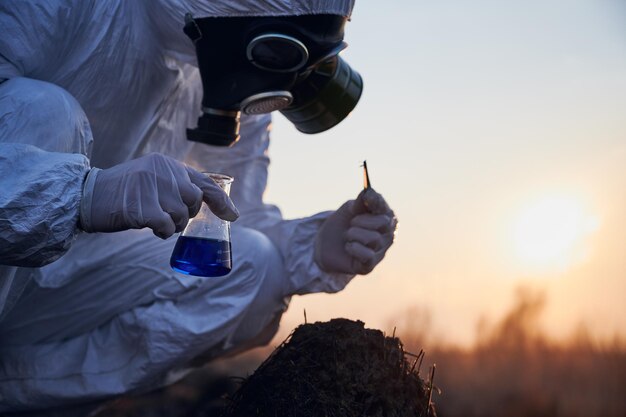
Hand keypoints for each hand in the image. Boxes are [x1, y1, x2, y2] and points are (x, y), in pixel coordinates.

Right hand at [80, 153, 238, 238]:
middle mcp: (162, 171)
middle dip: (187, 214)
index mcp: (167, 163)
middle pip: (194, 200)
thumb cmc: (124, 192)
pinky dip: (162, 231)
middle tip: (169, 215)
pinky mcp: (141, 206)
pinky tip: (150, 227)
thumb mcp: (153, 179)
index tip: (233, 215)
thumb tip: (209, 203)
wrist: (88, 195)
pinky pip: (166, 226)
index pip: (203, 181)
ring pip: (181, 215)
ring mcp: (151, 187)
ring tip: (154, 219)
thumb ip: (176, 185)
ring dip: (172, 224)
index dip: (221, 200)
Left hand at [314, 188, 396, 274]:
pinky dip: (354, 248)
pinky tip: (349, 247)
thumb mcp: (349, 209)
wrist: (324, 245)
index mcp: (385, 219)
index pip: (386, 209)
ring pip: (374, 239)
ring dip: (355, 234)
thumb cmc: (342, 224)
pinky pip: (368, 255)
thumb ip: (361, 202)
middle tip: (352, 223)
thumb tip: (369, 191)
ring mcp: (380, 252)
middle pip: (384, 223)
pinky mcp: (369, 266)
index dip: (376, 202)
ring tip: (348, 236)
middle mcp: (387, 236)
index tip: (366, 197)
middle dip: (362, 220)